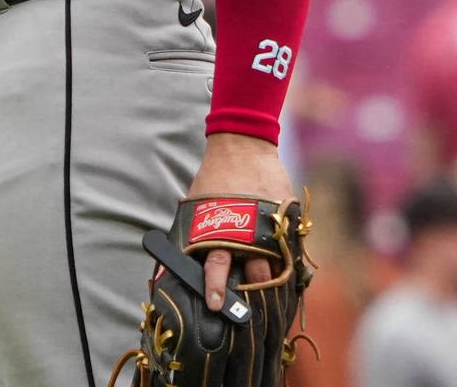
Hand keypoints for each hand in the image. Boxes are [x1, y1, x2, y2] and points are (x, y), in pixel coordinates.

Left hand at [183, 133, 293, 313]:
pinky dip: (288, 264)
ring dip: (274, 283)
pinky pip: (291, 249)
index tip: (216, 306)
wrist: (243, 145)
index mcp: (220, 228)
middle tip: (251, 311)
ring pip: (277, 265)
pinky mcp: (288, 217)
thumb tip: (166, 273)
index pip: (217, 266)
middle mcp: (247, 230)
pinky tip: (287, 276)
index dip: (217, 288)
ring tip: (273, 298)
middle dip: (253, 294)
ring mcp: (272, 224)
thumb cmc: (213, 181)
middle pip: (254, 273)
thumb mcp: (195, 208)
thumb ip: (189, 239)